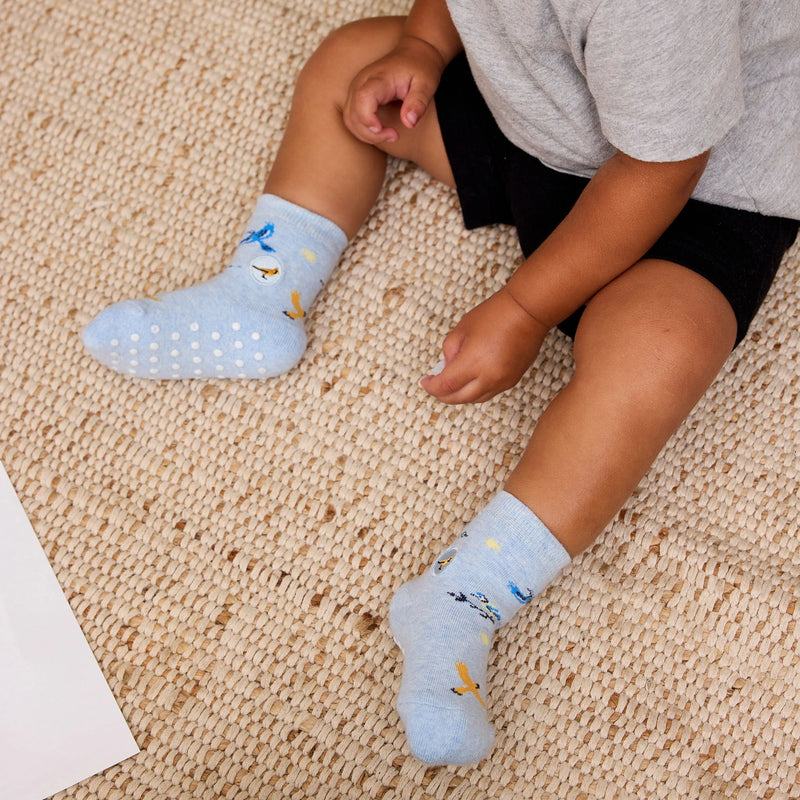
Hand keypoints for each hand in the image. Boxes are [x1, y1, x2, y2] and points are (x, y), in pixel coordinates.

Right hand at [342, 35, 444, 144]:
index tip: (384, 130)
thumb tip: (409, 123)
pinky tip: (381, 130)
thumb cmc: (421, 67)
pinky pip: (352, 118)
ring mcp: (357, 88)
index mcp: (379, 78)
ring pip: (349, 119)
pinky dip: (363, 130)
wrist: (415, 52)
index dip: (368, 119)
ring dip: (366, 134)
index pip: (363, 99)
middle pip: (353, 115)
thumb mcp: (426, 84)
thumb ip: (418, 102)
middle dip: (370, 134)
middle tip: (394, 135)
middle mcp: (362, 82)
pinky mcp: (357, 95)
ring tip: (390, 134)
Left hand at [421, 287, 549, 403]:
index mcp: (472, 363)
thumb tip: (447, 367)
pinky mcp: (513, 380)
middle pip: (459, 398)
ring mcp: (502, 381)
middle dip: (443, 395)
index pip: (446, 386)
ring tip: (451, 386)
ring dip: (460, 396)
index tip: (425, 382)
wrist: (527, 311)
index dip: (432, 387)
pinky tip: (470, 382)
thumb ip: (450, 351)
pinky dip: (476, 391)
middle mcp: (488, 377)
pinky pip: (490, 393)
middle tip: (435, 387)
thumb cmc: (495, 314)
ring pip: (476, 399)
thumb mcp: (462, 329)